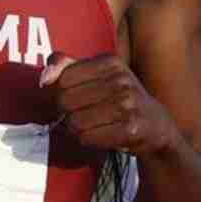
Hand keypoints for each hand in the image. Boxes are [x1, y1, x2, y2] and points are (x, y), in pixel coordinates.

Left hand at [40, 52, 179, 156]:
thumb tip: (44, 77)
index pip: (63, 79)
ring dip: (78, 129)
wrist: (155, 125)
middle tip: (86, 114)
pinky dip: (88, 140)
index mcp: (111, 61)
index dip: (64, 92)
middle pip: (65, 101)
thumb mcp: (96, 74)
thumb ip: (65, 66)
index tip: (79, 97)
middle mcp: (121, 79)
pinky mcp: (131, 128)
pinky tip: (102, 135)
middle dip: (69, 112)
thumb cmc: (119, 98)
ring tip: (95, 125)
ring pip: (74, 122)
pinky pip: (87, 137)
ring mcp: (128, 104)